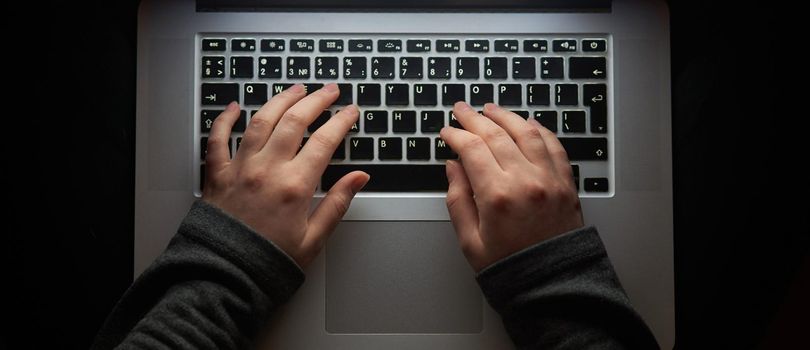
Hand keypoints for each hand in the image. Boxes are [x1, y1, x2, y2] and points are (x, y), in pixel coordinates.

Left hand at [202, 83, 368, 267]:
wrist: (224, 277)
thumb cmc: (268, 262)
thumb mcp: (313, 239)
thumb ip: (337, 203)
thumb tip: (359, 178)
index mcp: (295, 186)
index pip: (324, 141)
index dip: (341, 122)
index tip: (351, 112)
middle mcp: (267, 170)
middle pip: (295, 121)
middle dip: (316, 100)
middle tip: (329, 90)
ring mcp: (240, 168)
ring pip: (261, 120)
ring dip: (280, 100)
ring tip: (296, 88)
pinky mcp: (216, 175)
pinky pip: (217, 138)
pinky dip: (225, 119)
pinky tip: (233, 107)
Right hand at [440, 102, 583, 271]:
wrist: (552, 285)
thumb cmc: (510, 267)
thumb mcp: (470, 241)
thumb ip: (458, 200)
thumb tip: (453, 168)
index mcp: (497, 197)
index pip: (472, 149)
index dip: (456, 135)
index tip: (447, 131)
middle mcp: (525, 181)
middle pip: (497, 135)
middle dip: (475, 118)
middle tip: (462, 109)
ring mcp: (549, 180)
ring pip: (527, 133)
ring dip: (507, 116)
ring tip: (492, 109)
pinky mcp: (566, 184)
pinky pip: (554, 147)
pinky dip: (540, 130)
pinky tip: (529, 124)